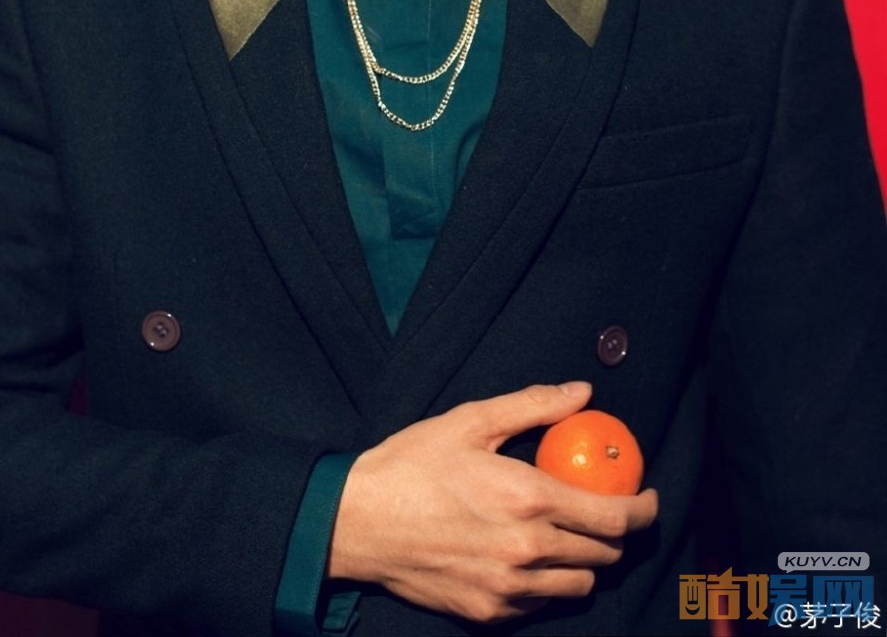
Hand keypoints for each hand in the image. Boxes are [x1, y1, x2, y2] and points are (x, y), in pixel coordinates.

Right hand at [328, 382, 658, 624]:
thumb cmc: (413, 465)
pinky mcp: (490, 612)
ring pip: (580, 585)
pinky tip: (529, 555)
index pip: (614, 517)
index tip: (646, 496)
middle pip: (605, 554)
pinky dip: (549, 582)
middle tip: (603, 509)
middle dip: (615, 532)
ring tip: (567, 534)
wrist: (359, 522)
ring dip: (585, 560)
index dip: (642, 508)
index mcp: (528, 499)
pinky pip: (543, 603)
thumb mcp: (471, 420)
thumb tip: (582, 393)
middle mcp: (527, 550)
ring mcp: (510, 588)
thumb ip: (533, 405)